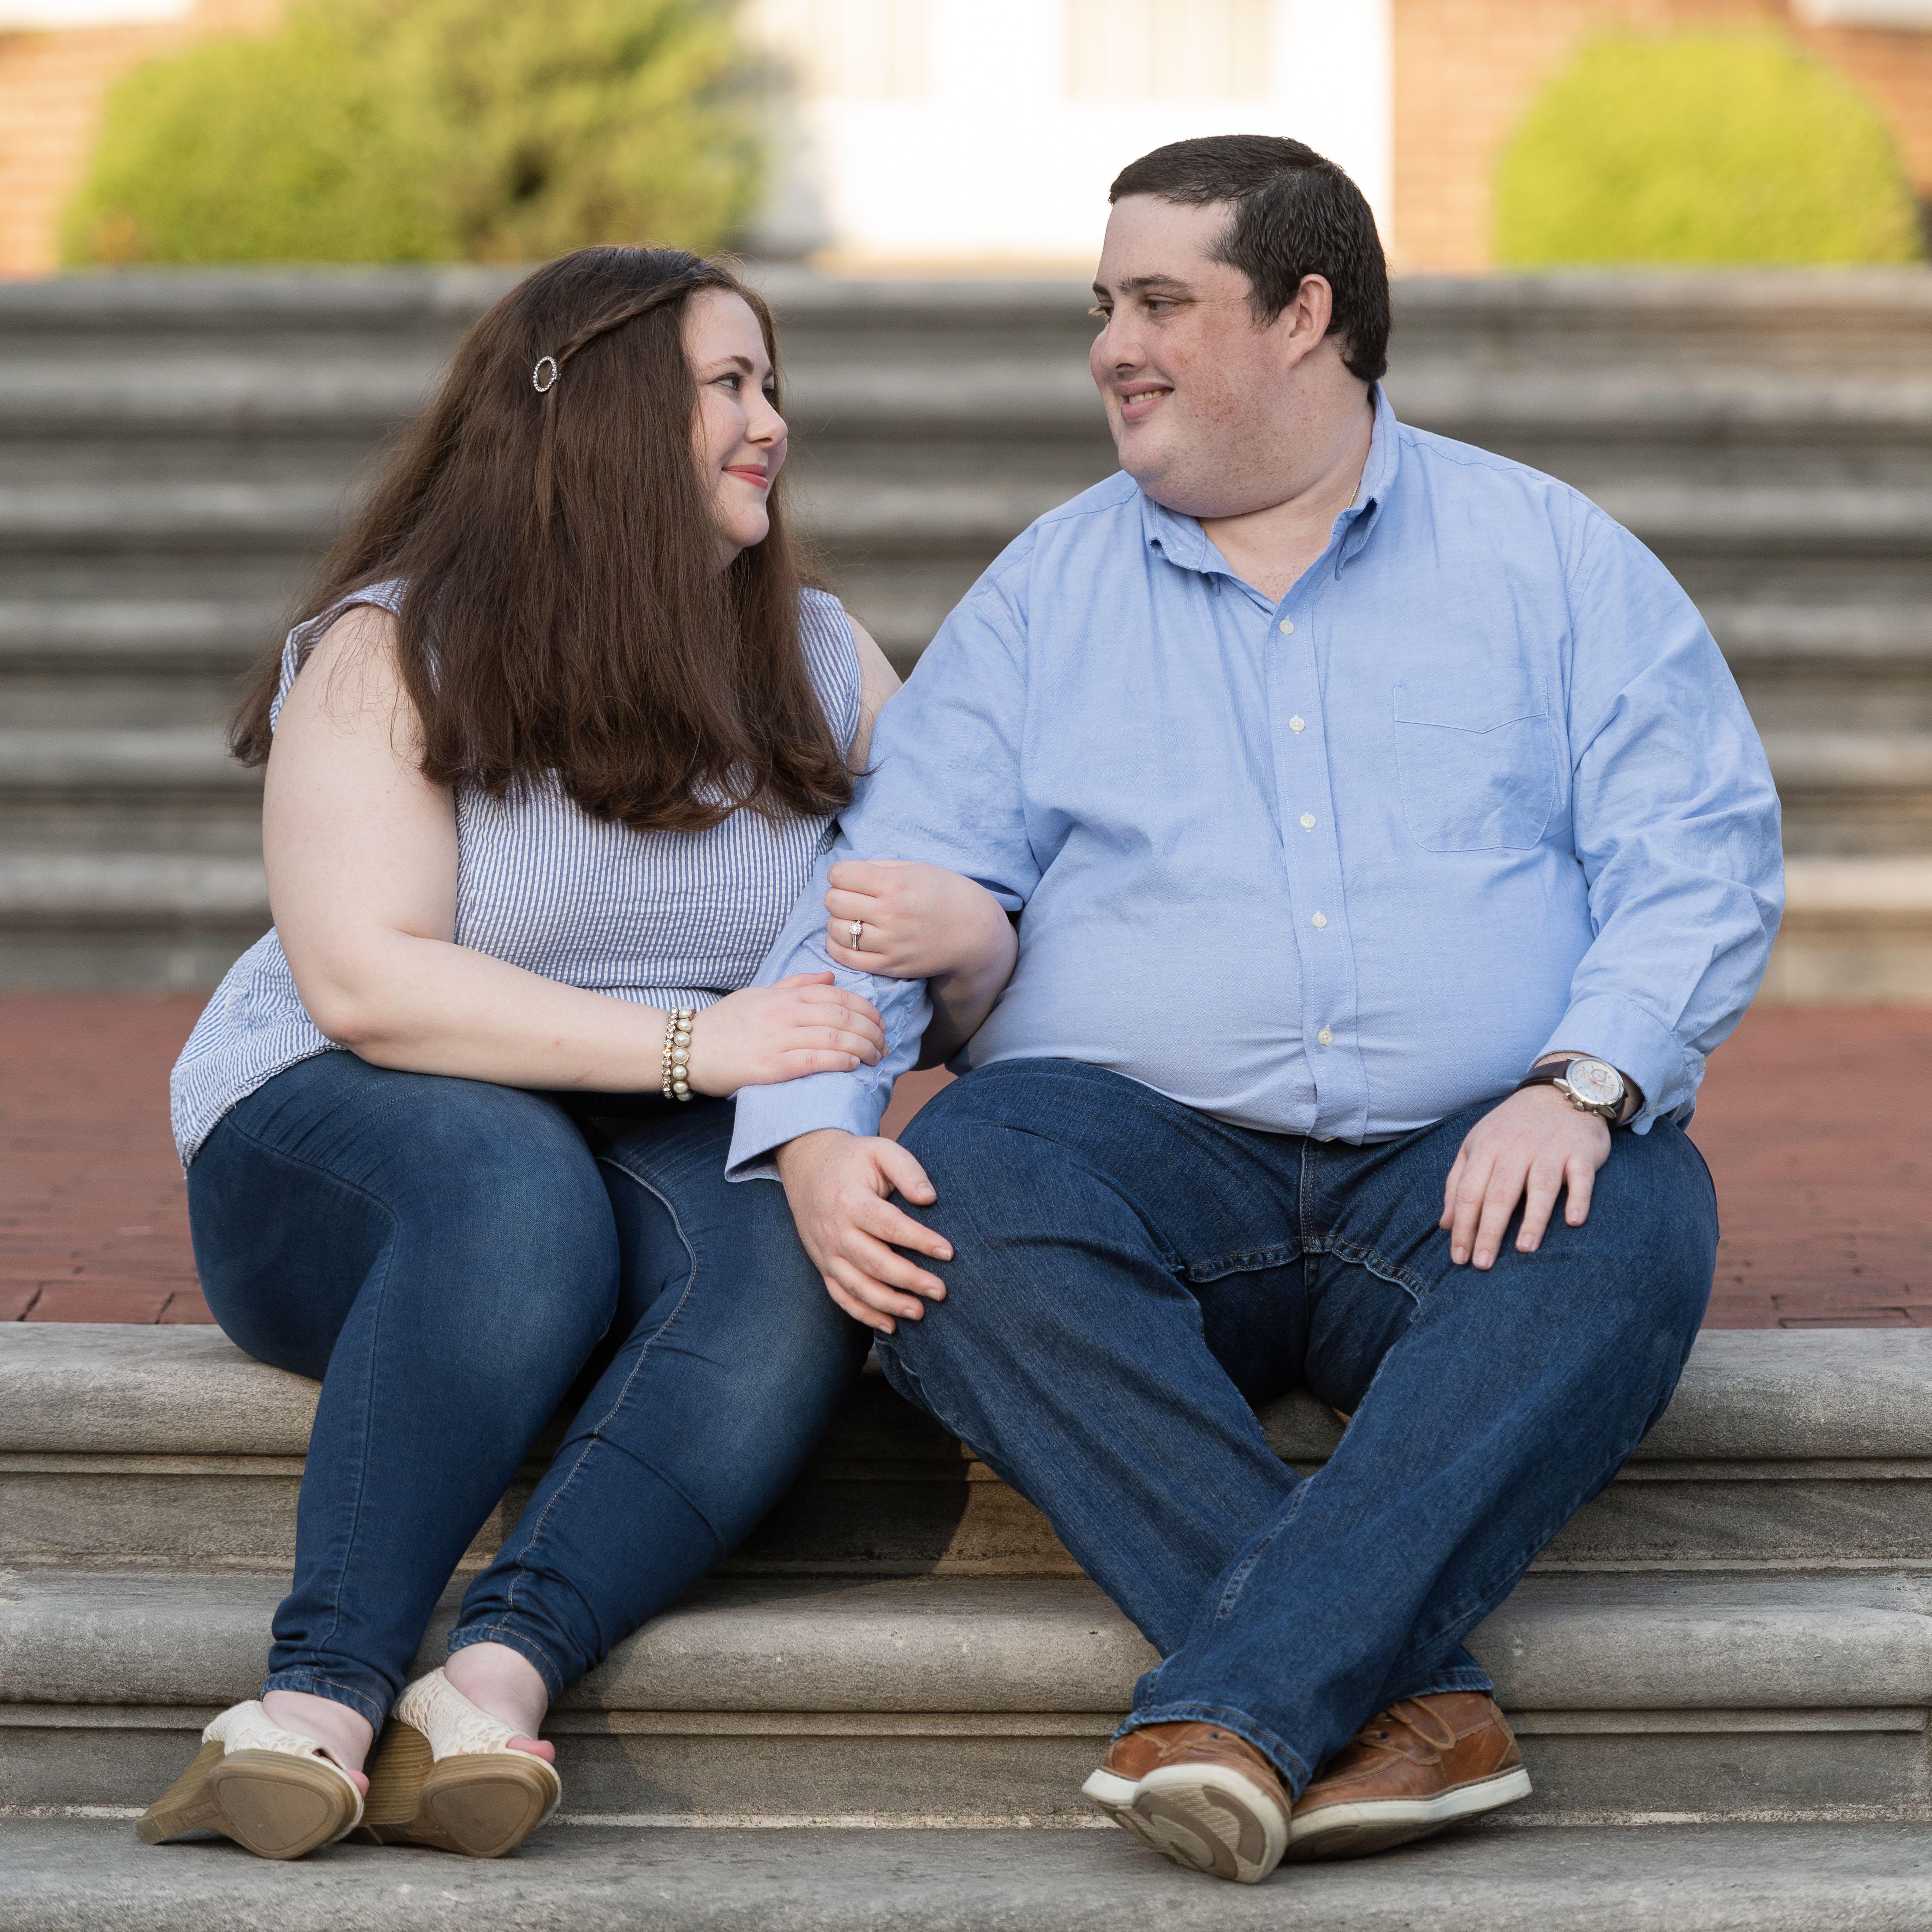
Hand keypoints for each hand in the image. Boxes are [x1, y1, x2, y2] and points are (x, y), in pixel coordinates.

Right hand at [685, 974, 884, 1094]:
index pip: (836, 995)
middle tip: (885, 1043)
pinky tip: (854, 1064)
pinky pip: (813, 1060)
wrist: (687, 1047)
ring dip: (862, 1047)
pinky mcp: (771, 1067)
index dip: (865, 1007)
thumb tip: (830, 977)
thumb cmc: (724, 1023)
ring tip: (876, 1057)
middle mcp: (784, 1013)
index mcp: (784, 996)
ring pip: (833, 1036)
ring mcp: (778, 1039)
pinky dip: (838, 1060)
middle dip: (871, 1029)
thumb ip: (796, 985)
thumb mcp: (759, 994)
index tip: (880, 1021)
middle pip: (842, 1015)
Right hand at [775, 1128, 952, 1333]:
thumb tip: (929, 1198)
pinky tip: (890, 1325)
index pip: (888, 1225)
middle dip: (909, 1279)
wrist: (805, 1162)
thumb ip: (907, 1169)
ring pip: (857, 1286)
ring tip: (920, 1312)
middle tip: (941, 1291)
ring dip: (888, 1303)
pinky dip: (864, 1314)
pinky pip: (841, 1296)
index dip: (919, 1240)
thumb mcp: (880, 1150)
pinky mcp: (822, 1264)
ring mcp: (825, 1252)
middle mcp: (834, 1230)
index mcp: (850, 1201)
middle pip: (874, 1262)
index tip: (948, 1252)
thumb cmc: (852, 1158)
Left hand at [824, 860, 1012, 982]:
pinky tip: (850, 938)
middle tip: (852, 898)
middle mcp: (889, 913)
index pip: (839, 874)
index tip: (852, 879)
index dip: (841, 874)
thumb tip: (843, 874)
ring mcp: (888, 942)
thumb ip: (878, 867)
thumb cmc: (944, 894)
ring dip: (838, 921)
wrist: (974, 933)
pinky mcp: (889, 965)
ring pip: (835, 929)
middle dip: (838, 896)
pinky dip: (838, 946)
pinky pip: (845, 957)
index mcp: (895, 884)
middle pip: (833, 901)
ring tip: (853, 919)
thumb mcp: (915, 868)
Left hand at [1439, 1085, 1610, 1269]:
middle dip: (1489, 1230)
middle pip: (1499, 1193)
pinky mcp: (1580, 1152)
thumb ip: (1458, 1184)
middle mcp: (1516, 1149)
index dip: (1462, 1226)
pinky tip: (1573, 1221)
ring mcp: (1550, 1150)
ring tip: (1524, 1249)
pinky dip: (1578, 1198)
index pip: (1469, 1192)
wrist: (1558, 1092)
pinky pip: (1580, 1178)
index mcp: (1485, 1148)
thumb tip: (1445, 1225)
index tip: (1458, 1257)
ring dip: (1533, 1219)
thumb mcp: (1476, 1146)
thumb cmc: (1511, 1128)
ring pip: (1540, 1187)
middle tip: (1483, 1264)